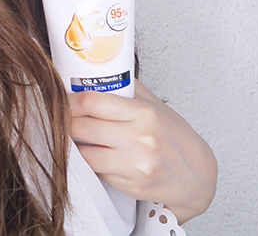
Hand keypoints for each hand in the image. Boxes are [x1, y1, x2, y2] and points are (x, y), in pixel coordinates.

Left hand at [69, 80, 216, 223]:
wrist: (197, 176)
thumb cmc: (176, 137)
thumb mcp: (156, 106)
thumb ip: (128, 88)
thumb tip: (100, 72)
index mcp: (143, 113)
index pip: (93, 102)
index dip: (70, 100)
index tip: (62, 99)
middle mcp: (139, 138)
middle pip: (83, 127)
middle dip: (66, 122)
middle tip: (60, 117)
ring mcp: (134, 165)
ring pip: (85, 154)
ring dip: (74, 145)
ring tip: (73, 136)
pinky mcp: (130, 185)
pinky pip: (97, 172)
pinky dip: (90, 163)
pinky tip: (92, 153)